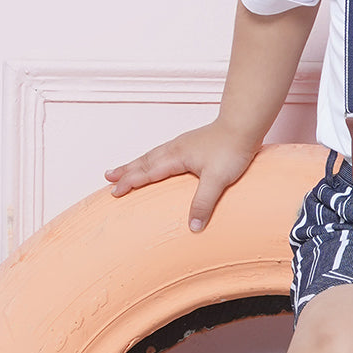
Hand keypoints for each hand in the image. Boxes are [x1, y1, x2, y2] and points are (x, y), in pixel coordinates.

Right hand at [104, 121, 259, 230]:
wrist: (244, 125)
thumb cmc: (232, 149)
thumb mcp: (217, 180)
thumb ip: (203, 203)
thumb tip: (193, 227)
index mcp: (176, 157)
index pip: (147, 172)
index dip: (130, 182)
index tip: (115, 192)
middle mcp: (175, 148)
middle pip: (144, 161)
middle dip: (126, 170)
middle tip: (108, 177)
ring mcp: (183, 144)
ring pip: (153, 155)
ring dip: (136, 163)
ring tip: (124, 168)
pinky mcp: (192, 143)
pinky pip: (163, 151)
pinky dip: (152, 158)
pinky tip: (156, 160)